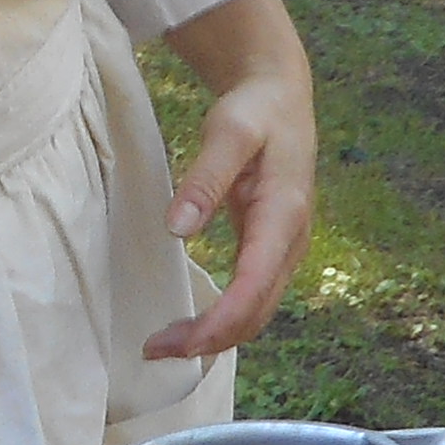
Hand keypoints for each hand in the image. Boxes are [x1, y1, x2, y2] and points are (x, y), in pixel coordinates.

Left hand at [144, 0, 315, 362]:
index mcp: (284, 216)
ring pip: (256, 312)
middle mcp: (292, 242)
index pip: (252, 289)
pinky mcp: (273, 249)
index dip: (216, 324)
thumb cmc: (254, 111)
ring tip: (164, 344)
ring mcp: (286, 249)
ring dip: (215, 336)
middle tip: (152, 350)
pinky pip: (253, 299)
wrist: (281, 95)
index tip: (176, 344)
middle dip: (208, 340)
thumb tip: (177, 229)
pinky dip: (224, 320)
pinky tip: (192, 325)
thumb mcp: (228, 132)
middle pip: (255, 313)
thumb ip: (204, 180)